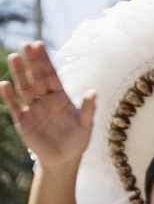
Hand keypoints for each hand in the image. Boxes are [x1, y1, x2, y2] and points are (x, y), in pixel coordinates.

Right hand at [1, 42, 96, 166]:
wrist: (64, 159)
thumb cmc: (77, 140)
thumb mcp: (86, 125)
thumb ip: (88, 109)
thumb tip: (94, 91)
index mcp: (61, 97)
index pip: (52, 75)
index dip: (46, 61)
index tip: (40, 44)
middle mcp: (45, 100)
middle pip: (37, 77)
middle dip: (32, 61)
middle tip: (26, 44)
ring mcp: (32, 109)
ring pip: (24, 88)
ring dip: (19, 73)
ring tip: (14, 56)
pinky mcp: (23, 121)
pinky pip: (14, 106)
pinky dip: (8, 96)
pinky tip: (4, 84)